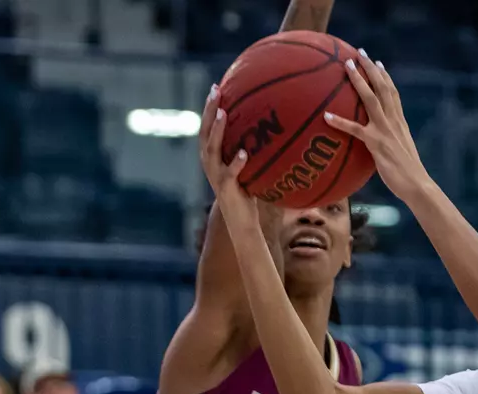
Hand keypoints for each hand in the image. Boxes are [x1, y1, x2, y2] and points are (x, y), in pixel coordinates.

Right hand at [198, 86, 257, 229]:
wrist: (242, 223)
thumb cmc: (247, 193)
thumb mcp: (249, 167)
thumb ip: (253, 150)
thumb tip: (273, 129)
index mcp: (213, 157)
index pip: (208, 127)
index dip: (209, 108)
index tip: (216, 87)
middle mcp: (210, 164)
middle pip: (205, 132)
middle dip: (209, 111)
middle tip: (215, 91)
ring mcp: (216, 176)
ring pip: (212, 149)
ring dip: (217, 130)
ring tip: (223, 113)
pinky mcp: (226, 189)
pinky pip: (230, 173)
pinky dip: (236, 163)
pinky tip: (244, 153)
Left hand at [325, 53, 433, 202]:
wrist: (417, 185)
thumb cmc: (408, 175)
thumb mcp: (401, 152)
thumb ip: (391, 142)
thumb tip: (381, 143)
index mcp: (400, 122)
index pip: (393, 93)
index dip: (385, 77)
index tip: (378, 62)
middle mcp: (393, 121)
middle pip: (382, 88)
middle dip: (371, 68)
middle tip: (359, 52)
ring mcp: (385, 130)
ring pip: (370, 99)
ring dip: (358, 80)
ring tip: (347, 65)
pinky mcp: (376, 144)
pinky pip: (355, 130)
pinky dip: (341, 122)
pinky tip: (326, 116)